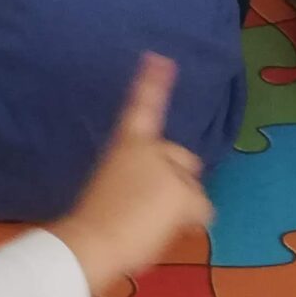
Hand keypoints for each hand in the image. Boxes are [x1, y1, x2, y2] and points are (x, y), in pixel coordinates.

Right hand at [45, 54, 210, 294]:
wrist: (92, 239)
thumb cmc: (94, 220)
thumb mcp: (112, 187)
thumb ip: (136, 182)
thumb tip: (158, 203)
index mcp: (124, 142)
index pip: (141, 104)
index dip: (153, 81)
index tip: (160, 57)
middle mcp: (149, 147)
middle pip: (183, 160)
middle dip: (177, 181)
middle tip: (152, 208)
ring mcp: (167, 167)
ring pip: (191, 191)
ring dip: (178, 208)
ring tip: (149, 225)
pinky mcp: (182, 191)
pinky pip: (203, 210)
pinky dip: (191, 222)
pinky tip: (169, 231)